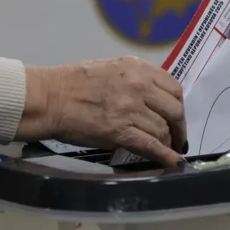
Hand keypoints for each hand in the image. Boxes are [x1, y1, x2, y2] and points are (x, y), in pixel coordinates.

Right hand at [18, 57, 186, 165]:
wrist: (50, 98)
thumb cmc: (74, 83)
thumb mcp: (112, 69)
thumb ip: (136, 81)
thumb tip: (153, 100)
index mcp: (137, 68)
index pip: (174, 88)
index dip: (178, 105)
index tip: (176, 117)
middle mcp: (139, 85)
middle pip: (174, 110)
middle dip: (179, 127)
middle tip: (177, 138)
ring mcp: (130, 108)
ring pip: (163, 129)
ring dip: (169, 143)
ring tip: (167, 150)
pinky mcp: (120, 131)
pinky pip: (150, 145)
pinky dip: (164, 155)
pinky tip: (171, 161)